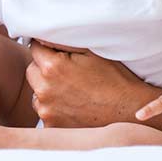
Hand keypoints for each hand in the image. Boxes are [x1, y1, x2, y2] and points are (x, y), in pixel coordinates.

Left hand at [26, 41, 161, 129]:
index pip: (34, 49)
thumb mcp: (90, 52)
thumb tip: (39, 36)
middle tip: (66, 74)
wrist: (129, 111)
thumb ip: (61, 42)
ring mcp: (46, 109)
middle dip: (44, 69)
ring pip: (36, 92)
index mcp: (52, 67)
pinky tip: (71, 105)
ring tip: (71, 92)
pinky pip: (44, 110)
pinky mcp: (50, 124)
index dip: (46, 50)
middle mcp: (44, 89)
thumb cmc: (113, 79)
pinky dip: (53, 108)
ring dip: (47, 90)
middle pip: (32, 71)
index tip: (57, 55)